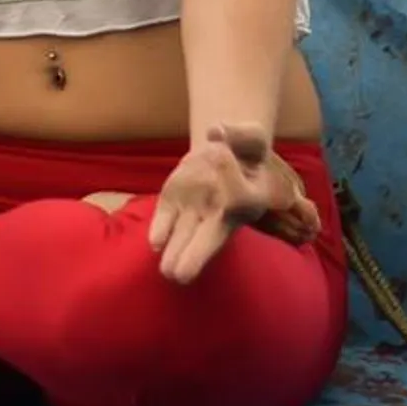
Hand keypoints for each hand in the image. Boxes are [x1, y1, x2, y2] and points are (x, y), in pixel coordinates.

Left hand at [144, 122, 316, 285]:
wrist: (225, 151)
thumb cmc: (246, 148)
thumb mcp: (251, 137)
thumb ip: (241, 134)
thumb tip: (217, 130)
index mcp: (249, 197)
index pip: (241, 198)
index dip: (231, 181)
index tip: (221, 155)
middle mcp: (222, 212)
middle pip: (211, 239)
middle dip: (196, 255)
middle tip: (181, 275)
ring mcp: (196, 211)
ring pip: (186, 236)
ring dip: (177, 253)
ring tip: (168, 272)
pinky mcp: (173, 202)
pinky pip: (167, 219)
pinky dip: (161, 229)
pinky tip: (155, 243)